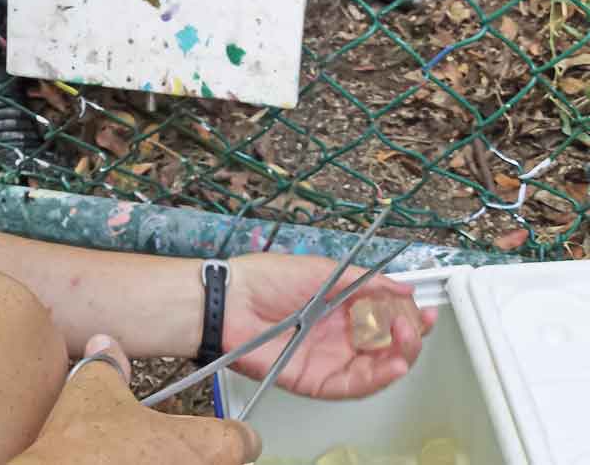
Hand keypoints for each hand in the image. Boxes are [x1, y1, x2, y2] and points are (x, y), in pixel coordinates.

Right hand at [10, 335, 260, 464]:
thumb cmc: (79, 446)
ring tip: (149, 461)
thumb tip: (104, 346)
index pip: (245, 441)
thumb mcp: (94, 388)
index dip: (232, 434)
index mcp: (203, 446)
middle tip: (175, 450)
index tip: (220, 433)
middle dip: (204, 457)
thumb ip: (109, 364)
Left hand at [225, 254, 436, 399]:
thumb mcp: (323, 269)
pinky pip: (354, 384)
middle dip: (409, 335)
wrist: (231, 301)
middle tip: (417, 325)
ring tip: (408, 342)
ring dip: (399, 356)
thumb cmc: (266, 278)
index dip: (407, 314)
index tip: (422, 309)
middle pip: (385, 343)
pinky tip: (393, 365)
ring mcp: (329, 358)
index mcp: (341, 304)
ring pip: (376, 367)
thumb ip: (364, 281)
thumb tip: (401, 286)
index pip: (385, 314)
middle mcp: (338, 333)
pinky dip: (378, 377)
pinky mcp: (317, 380)